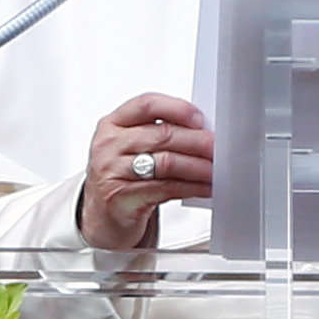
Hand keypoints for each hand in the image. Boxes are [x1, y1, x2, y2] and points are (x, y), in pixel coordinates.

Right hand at [78, 93, 213, 249]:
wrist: (101, 213)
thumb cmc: (123, 174)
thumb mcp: (132, 147)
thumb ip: (159, 133)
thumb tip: (203, 132)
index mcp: (113, 123)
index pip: (147, 105)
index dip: (177, 109)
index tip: (200, 119)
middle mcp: (109, 144)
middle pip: (162, 135)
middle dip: (197, 141)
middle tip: (217, 147)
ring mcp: (112, 171)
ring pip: (166, 163)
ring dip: (197, 167)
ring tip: (215, 169)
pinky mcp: (121, 197)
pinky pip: (165, 188)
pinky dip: (190, 187)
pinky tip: (204, 187)